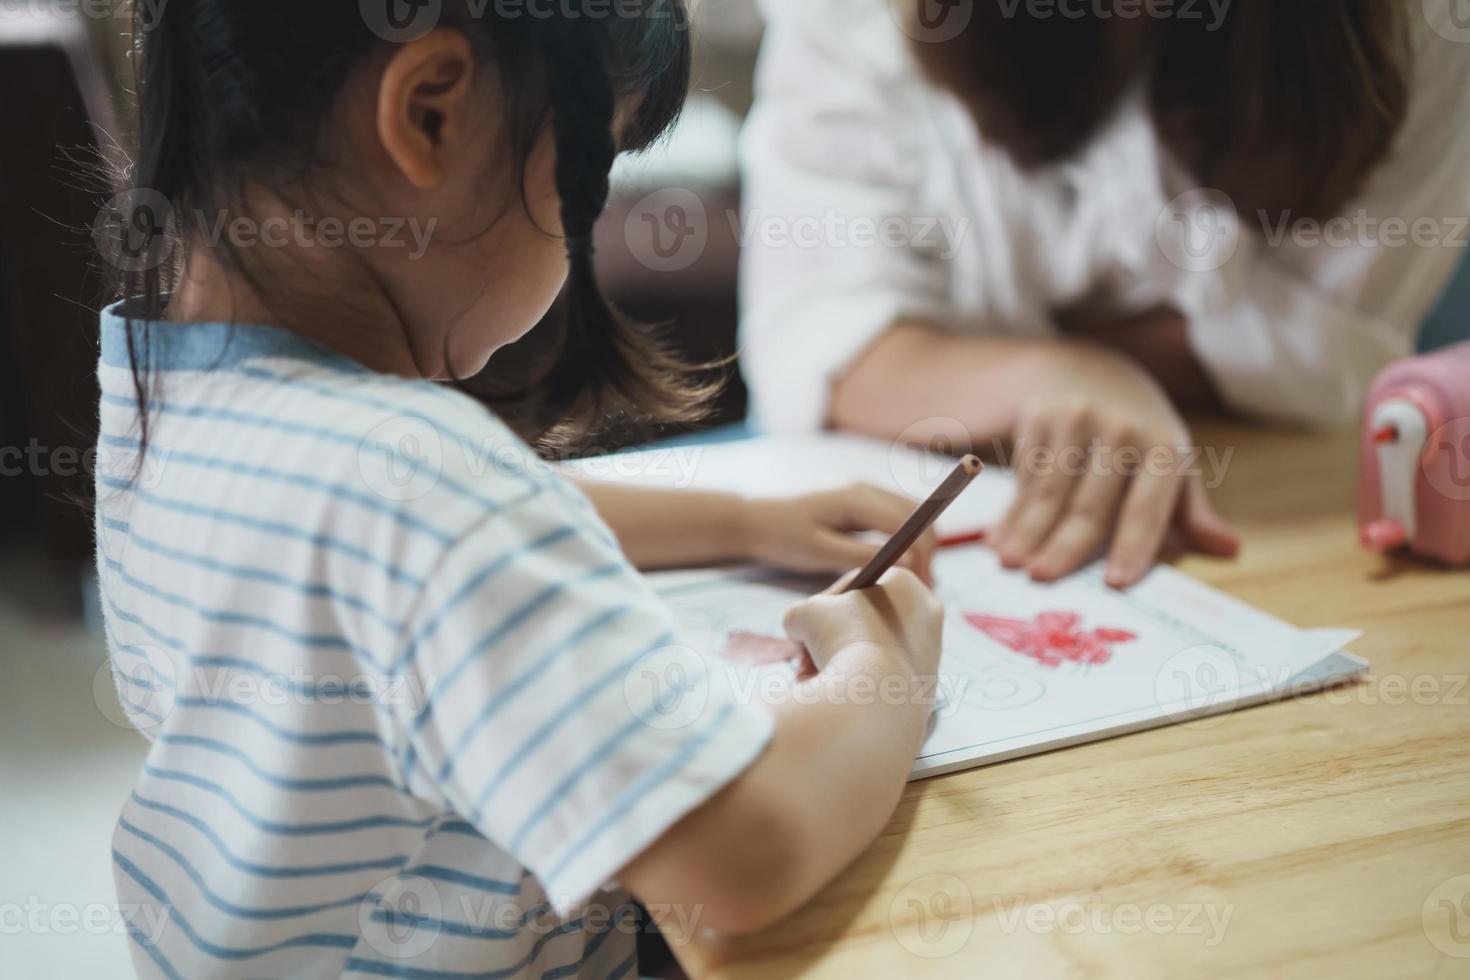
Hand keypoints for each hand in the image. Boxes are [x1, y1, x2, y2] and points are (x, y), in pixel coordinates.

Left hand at [741, 484, 937, 583]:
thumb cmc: (781, 536)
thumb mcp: (818, 552)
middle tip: (922, 587)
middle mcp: (866, 488)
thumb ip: (861, 555)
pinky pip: (896, 518)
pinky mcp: (861, 502)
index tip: (923, 583)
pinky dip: (906, 539)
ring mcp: (865, 492)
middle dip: (927, 549)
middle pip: (918, 514)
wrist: (754, 519)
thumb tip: (905, 563)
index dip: (923, 553)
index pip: (908, 521)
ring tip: (913, 580)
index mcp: (856, 498)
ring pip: (911, 514)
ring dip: (920, 544)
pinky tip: (898, 566)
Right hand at [782, 568, 943, 678]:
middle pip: (868, 620)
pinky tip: (832, 693)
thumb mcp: (805, 614)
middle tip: (809, 647)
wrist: (871, 698)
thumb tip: (799, 630)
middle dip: (831, 635)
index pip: (860, 583)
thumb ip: (800, 614)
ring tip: (813, 673)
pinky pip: (881, 681)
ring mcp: (929, 656)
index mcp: (907, 586)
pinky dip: (855, 685)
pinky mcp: (924, 691)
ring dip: (837, 660)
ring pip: (872, 652)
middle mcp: (927, 617)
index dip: (828, 598)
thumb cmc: (841, 642)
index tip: (812, 615)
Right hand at [991, 341, 1239, 587]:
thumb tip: (1230, 550)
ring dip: (1026, 532)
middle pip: (1090, 504)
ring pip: (1049, 492)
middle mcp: (1123, 430)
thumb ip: (1191, 513)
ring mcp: (1079, 419)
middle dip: (1063, 546)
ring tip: (1008, 562)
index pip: (1147, 507)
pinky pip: (1024, 474)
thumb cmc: (1137, 435)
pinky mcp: (1041, 415)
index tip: (1116, 584)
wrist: (1091, 371)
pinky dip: (1010, 511)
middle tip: (1041, 579)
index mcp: (1165, 448)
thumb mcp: (1170, 464)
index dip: (1133, 546)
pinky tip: (998, 537)